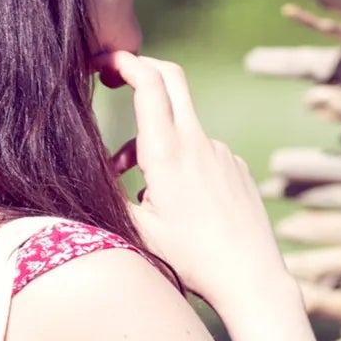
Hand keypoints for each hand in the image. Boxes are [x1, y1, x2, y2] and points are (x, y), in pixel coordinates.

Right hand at [93, 48, 289, 317]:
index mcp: (168, 152)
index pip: (149, 82)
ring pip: (181, 126)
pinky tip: (180, 203)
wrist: (251, 277)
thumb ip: (110, 195)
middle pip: (171, 78)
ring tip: (139, 186)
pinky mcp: (237, 167)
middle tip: (117, 78)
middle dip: (142, 70)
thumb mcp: (138, 231)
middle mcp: (198, 143)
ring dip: (154, 140)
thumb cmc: (192, 260)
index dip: (124, 62)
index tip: (104, 62)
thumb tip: (88, 174)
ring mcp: (222, 152)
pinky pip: (202, 152)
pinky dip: (181, 162)